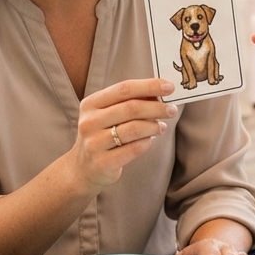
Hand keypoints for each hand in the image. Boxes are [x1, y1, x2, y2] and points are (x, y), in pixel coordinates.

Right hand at [70, 78, 175, 193]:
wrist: (83, 168)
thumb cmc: (102, 135)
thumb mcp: (109, 114)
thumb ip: (130, 102)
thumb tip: (160, 91)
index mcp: (91, 104)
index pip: (124, 89)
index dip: (149, 86)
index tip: (170, 87)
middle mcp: (89, 122)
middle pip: (131, 108)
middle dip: (156, 107)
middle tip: (171, 110)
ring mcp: (94, 143)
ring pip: (134, 129)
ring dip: (154, 126)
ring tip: (162, 127)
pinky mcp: (102, 163)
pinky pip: (134, 149)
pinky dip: (147, 142)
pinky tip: (150, 140)